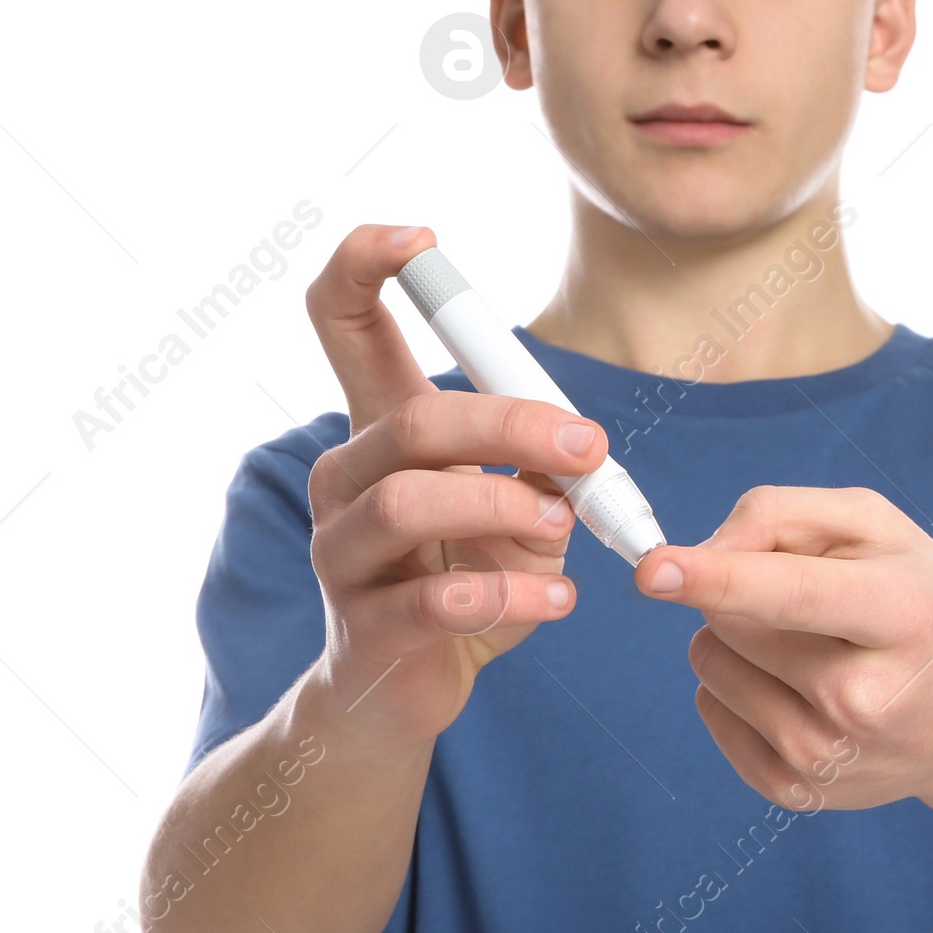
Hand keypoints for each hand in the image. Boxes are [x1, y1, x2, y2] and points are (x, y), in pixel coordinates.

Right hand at [302, 224, 609, 748]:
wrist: (404, 694)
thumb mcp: (518, 509)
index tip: (420, 237)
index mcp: (382, 431)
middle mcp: (347, 479)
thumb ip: (539, 463)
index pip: (342, 321)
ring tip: (562, 529)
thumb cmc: (466, 579)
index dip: (366, 265)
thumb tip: (577, 440)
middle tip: (590, 446)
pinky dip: (513, 597)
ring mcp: (343, 554)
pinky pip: (435, 600)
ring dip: (506, 508)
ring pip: (411, 500)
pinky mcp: (364, 627)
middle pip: (414, 419)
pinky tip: (557, 602)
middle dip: (513, 423)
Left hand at [634, 485, 932, 811]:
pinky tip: (793, 685)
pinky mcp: (801, 793)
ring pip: (711, 665)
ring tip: (807, 644)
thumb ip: (783, 513)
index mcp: (899, 614)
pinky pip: (711, 710)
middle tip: (809, 598)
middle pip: (733, 621)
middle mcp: (866, 698)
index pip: (791, 594)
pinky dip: (733, 685)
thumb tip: (701, 551)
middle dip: (738, 590)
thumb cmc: (918, 598)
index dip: (716, 578)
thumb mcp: (876, 526)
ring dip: (735, 639)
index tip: (652, 569)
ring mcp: (832, 757)